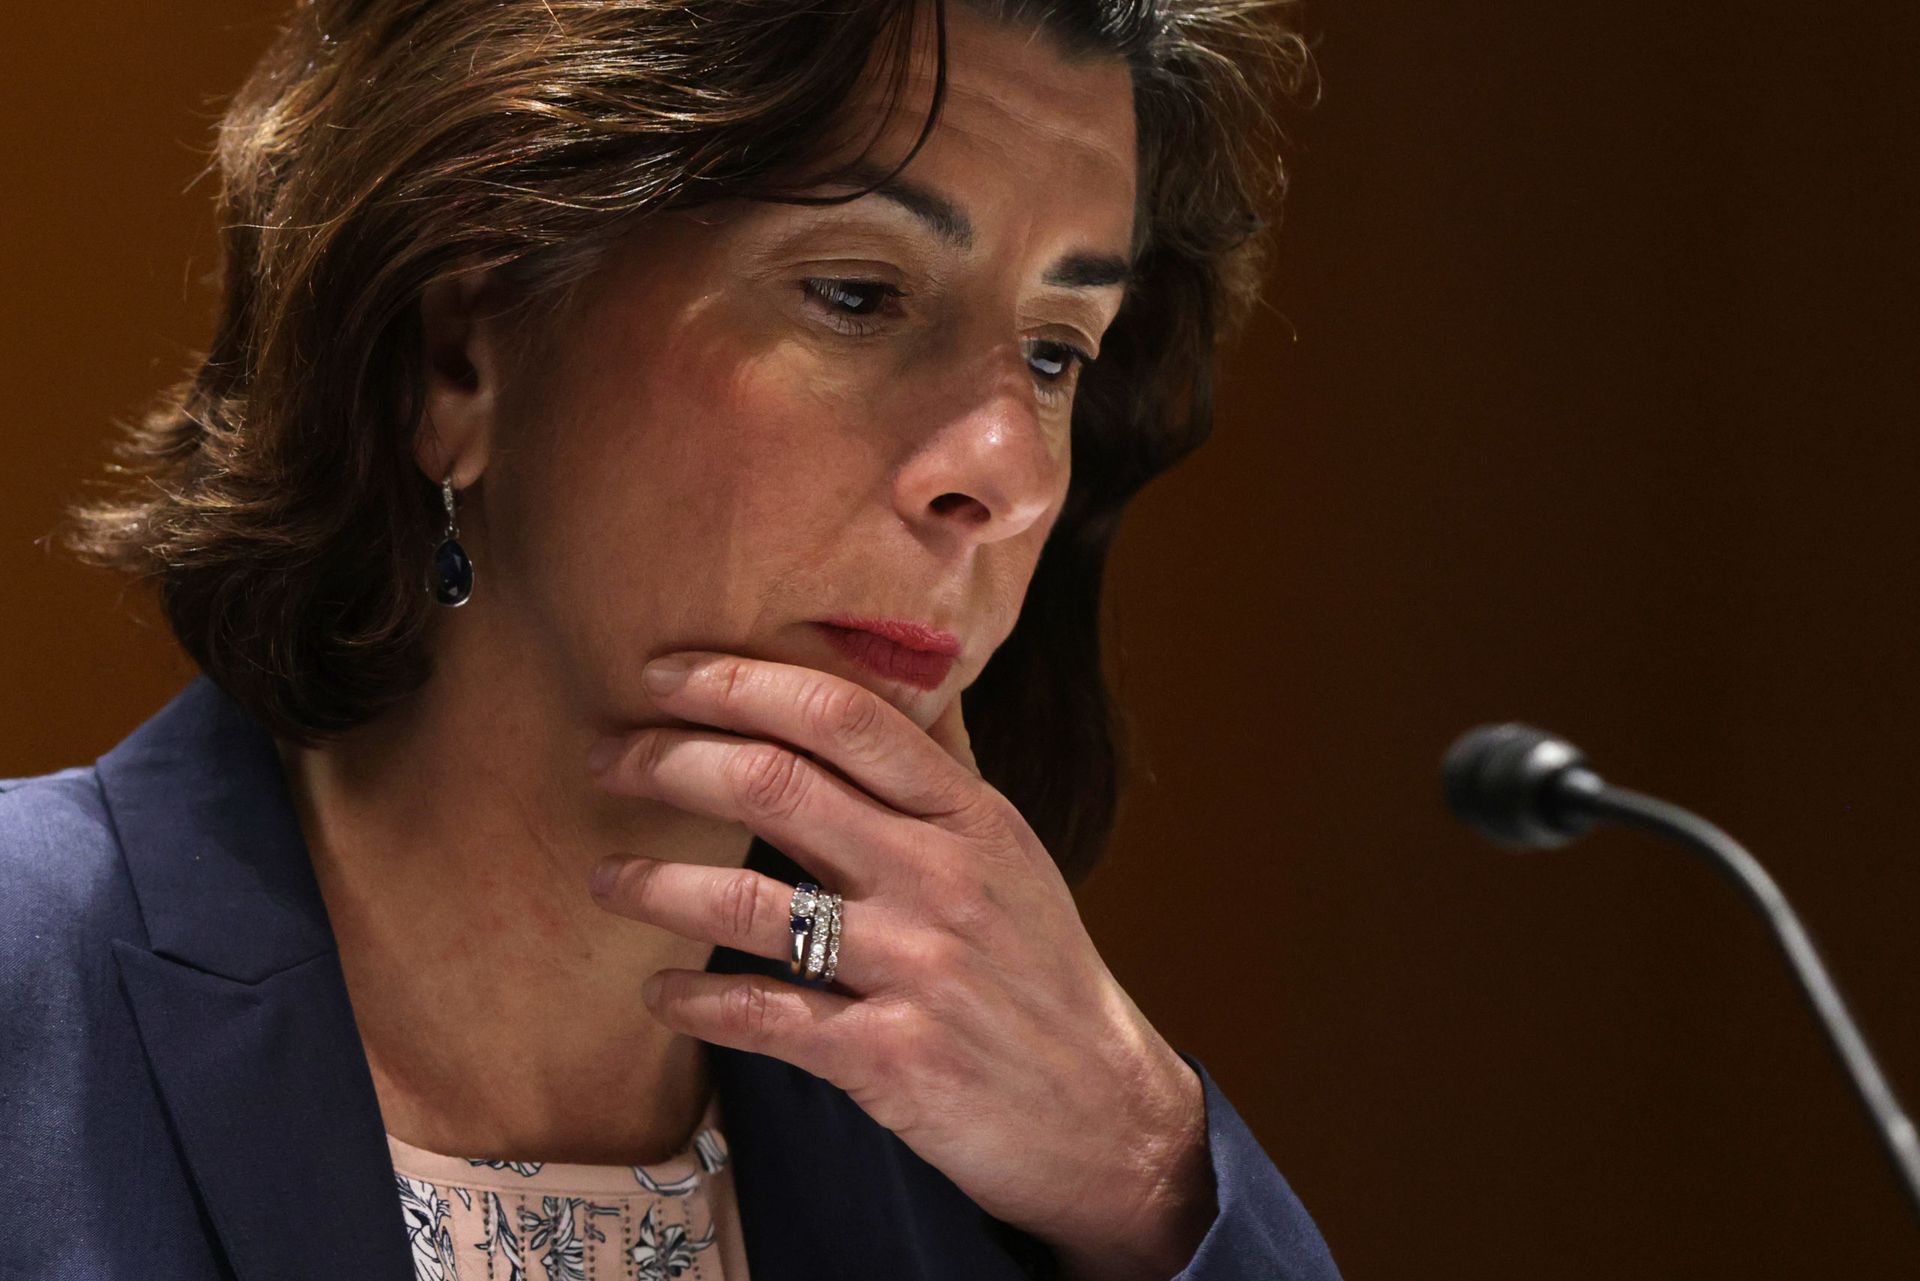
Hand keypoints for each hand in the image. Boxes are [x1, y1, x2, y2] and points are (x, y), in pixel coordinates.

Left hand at [585, 651, 1216, 1279]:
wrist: (1104, 1115)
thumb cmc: (1043, 976)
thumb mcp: (1012, 857)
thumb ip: (943, 775)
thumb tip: (899, 679)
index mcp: (970, 816)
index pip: (845, 714)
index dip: (740, 682)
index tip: (662, 675)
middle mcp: (944, 878)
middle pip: (778, 785)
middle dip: (670, 760)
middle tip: (605, 758)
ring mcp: (918, 968)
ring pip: (751, 905)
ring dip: (656, 884)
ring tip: (602, 878)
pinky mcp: (891, 1057)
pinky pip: (763, 1016)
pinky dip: (694, 1003)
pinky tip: (655, 994)